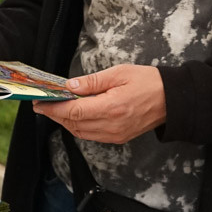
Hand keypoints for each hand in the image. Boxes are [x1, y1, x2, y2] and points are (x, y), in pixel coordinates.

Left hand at [32, 64, 165, 143]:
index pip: (73, 112)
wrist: (172, 100)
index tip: (40, 102)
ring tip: (55, 109)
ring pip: (80, 133)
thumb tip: (70, 87)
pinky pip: (92, 135)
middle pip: (73, 124)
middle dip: (55, 115)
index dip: (53, 108)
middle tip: (42, 104)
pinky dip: (78, 127)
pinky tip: (74, 115)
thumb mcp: (119, 73)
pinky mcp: (119, 137)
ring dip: (65, 122)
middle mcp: (112, 126)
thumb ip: (92, 82)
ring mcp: (115, 135)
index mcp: (111, 108)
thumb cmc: (148, 82)